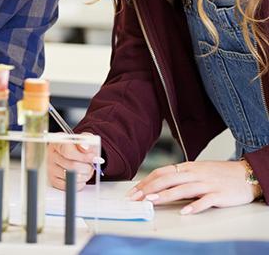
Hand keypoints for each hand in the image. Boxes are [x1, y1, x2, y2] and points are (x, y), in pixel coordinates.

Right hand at [47, 133, 98, 190]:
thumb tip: (85, 147)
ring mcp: (51, 169)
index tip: (92, 157)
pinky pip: (71, 186)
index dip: (83, 156)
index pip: (68, 151)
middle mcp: (51, 156)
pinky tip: (80, 175)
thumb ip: (86, 141)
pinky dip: (80, 183)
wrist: (71, 153)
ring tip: (86, 169)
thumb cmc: (77, 146)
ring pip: (73, 178)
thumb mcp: (83, 139)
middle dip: (87, 167)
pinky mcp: (53, 181)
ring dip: (85, 175)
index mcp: (56, 143)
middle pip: (72, 166)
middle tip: (91, 164)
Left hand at [127, 160, 257, 213]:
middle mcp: (195, 174)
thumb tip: (158, 185)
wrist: (245, 174)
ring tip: (152, 201)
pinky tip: (185, 212)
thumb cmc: (219, 173)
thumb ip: (179, 176)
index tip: (133, 191)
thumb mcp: (196, 170)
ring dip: (166, 195)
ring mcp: (207, 184)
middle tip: (136, 199)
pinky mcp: (219, 194)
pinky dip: (195, 206)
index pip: (162, 172)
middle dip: (149, 188)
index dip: (146, 181)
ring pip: (183, 189)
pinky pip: (206, 200)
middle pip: (168, 179)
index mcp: (187, 167)